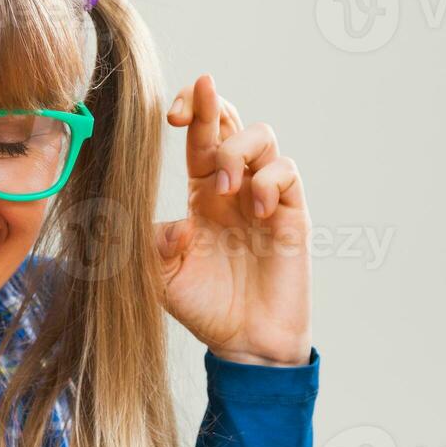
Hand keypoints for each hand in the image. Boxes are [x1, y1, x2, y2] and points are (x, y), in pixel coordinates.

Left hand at [155, 75, 311, 366]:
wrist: (242, 341)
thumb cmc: (202, 306)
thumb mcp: (160, 276)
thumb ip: (153, 246)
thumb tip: (175, 225)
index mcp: (201, 192)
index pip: (198, 137)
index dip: (189, 111)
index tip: (170, 114)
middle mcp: (234, 187)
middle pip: (230, 122)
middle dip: (211, 105)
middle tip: (188, 113)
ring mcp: (264, 197)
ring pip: (262, 137)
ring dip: (238, 150)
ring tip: (226, 188)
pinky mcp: (291, 215)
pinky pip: (286, 173)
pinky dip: (268, 180)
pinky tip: (254, 208)